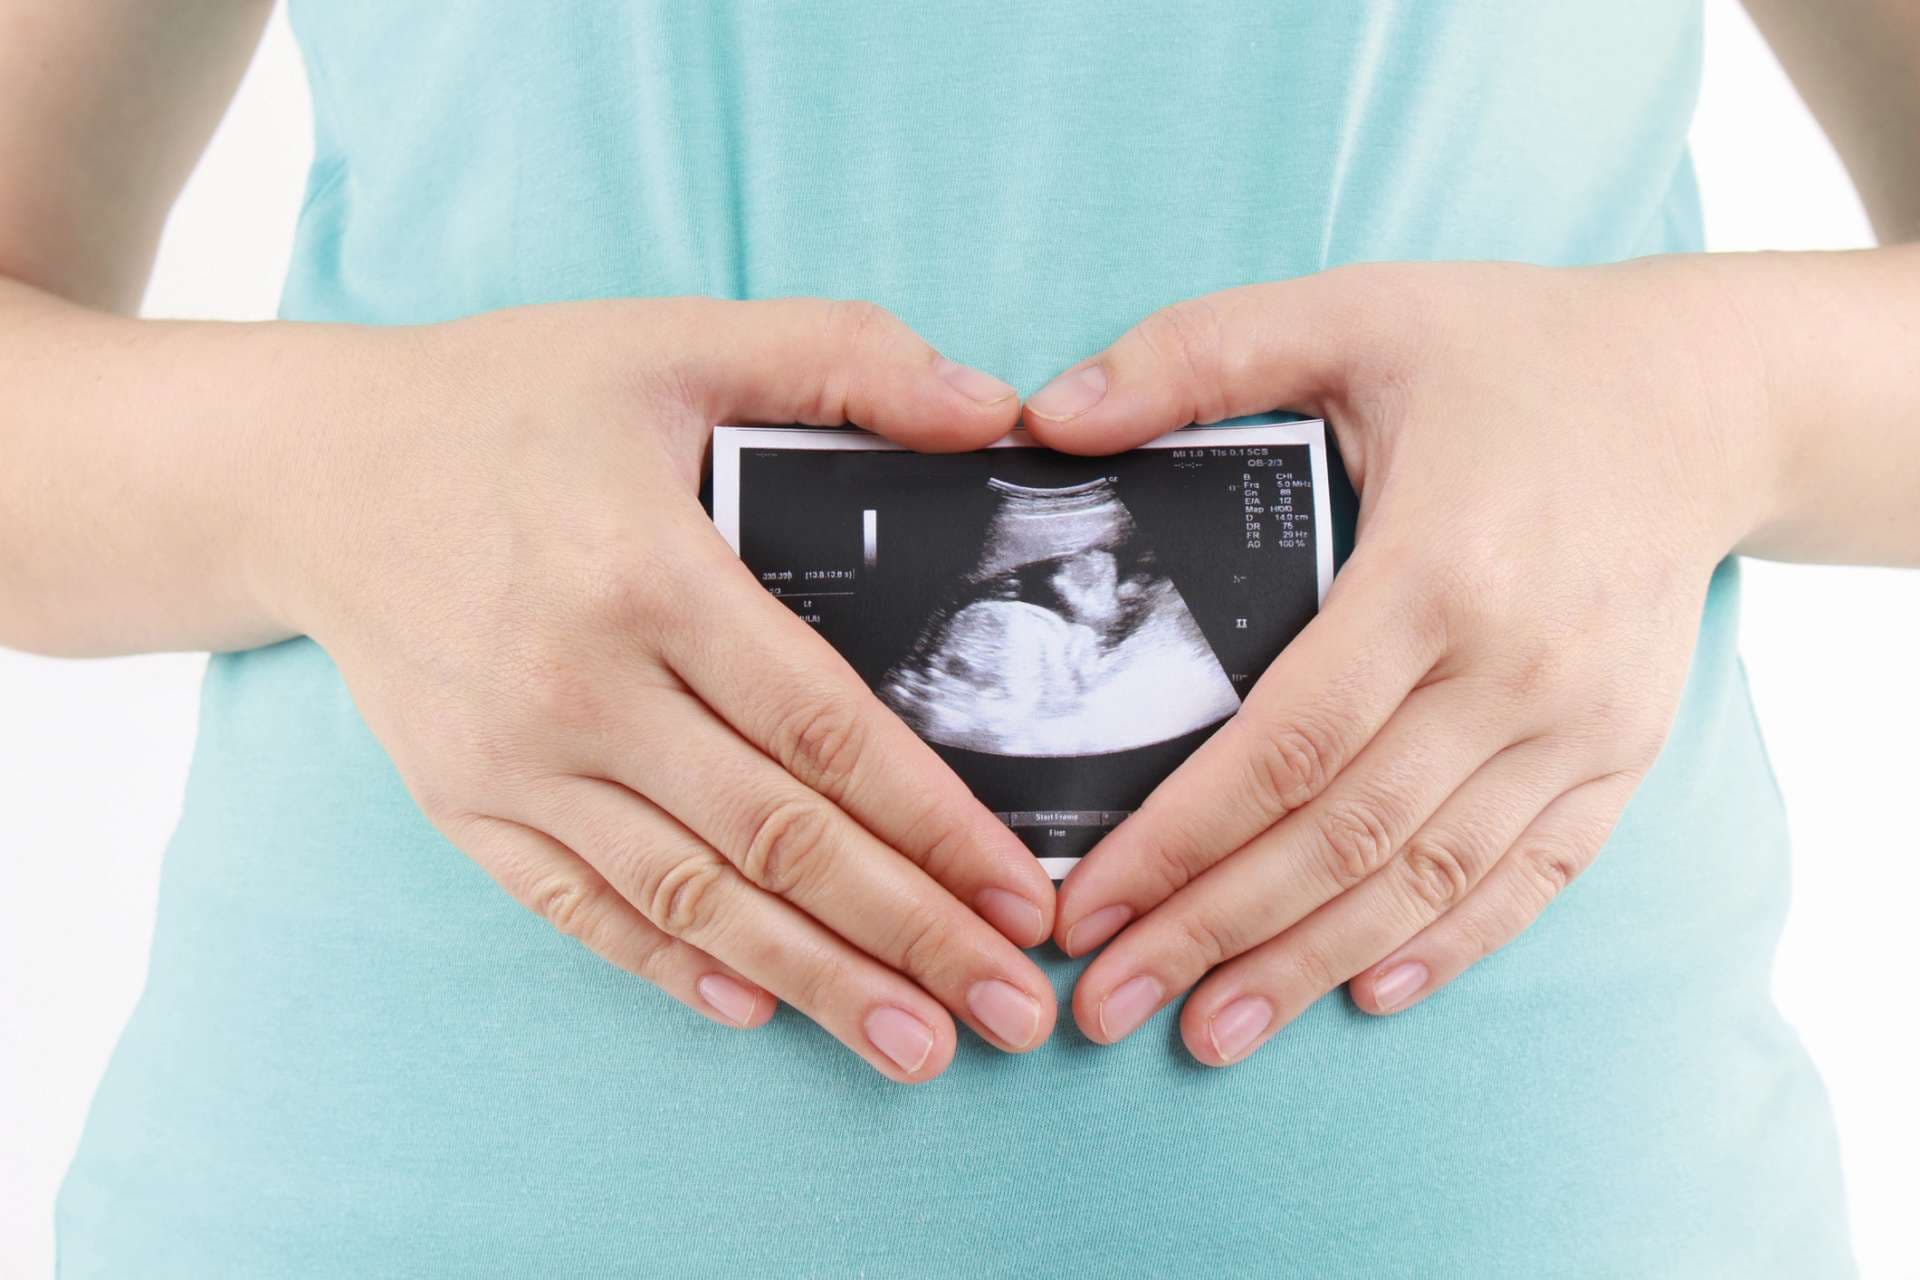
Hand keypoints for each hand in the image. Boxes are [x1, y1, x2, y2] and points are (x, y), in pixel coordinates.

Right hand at [273, 297, 1058, 1081]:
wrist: (315, 470)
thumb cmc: (511, 402)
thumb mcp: (678, 340)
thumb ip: (847, 360)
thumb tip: (998, 411)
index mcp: (649, 575)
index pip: (826, 730)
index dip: (935, 824)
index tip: (1021, 896)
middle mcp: (580, 687)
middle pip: (778, 838)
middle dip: (909, 935)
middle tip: (1010, 1010)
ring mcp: (514, 760)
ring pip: (692, 896)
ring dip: (815, 982)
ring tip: (917, 1049)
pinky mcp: (463, 802)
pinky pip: (580, 907)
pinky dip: (671, 964)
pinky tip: (758, 1008)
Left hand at [1020, 259, 1772, 1064]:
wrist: (1700, 396)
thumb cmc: (1508, 352)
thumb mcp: (1348, 314)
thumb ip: (1192, 356)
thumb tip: (1045, 416)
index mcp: (1434, 569)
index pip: (1285, 745)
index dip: (1179, 839)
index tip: (1090, 906)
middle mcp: (1514, 667)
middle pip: (1342, 836)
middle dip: (1214, 932)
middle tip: (1110, 1004)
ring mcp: (1579, 723)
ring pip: (1427, 877)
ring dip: (1310, 966)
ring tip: (1209, 1030)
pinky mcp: (1619, 753)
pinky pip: (1531, 877)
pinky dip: (1449, 944)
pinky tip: (1365, 990)